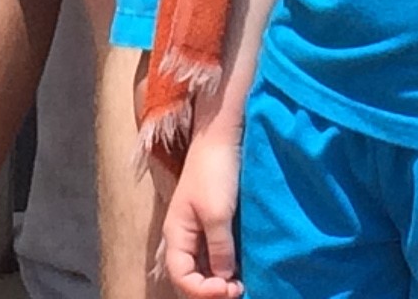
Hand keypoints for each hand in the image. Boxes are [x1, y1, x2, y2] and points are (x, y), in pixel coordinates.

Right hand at [160, 132, 245, 298]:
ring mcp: (198, 230)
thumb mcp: (218, 214)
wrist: (221, 135)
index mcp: (176, 234)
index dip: (202, 291)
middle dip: (211, 291)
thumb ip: (220, 249)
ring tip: (241, 284)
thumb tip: (224, 280)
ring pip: (203, 268)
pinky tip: (241, 268)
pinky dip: (225, 266)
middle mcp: (184, 236)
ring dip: (219, 280)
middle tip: (238, 291)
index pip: (181, 278)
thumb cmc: (214, 171)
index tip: (229, 288)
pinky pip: (215, 254)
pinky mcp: (213, 222)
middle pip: (190, 277)